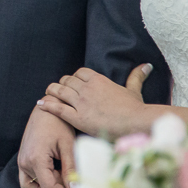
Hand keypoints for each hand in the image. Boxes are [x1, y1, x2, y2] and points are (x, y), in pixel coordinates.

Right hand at [18, 107, 74, 187]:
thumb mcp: (68, 146)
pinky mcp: (22, 160)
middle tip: (70, 170)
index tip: (76, 185)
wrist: (45, 108)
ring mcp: (21, 162)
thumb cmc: (58, 124)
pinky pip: (28, 179)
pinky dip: (39, 179)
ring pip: (36, 185)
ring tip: (60, 167)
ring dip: (49, 181)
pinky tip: (51, 169)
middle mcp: (25, 163)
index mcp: (36, 159)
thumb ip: (70, 169)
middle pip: (44, 187)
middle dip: (59, 184)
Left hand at [36, 65, 151, 139]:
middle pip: (67, 81)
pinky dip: (48, 105)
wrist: (136, 122)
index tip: (72, 82)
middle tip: (57, 88)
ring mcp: (81, 103)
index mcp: (99, 80)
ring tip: (46, 93)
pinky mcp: (78, 118)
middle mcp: (87, 88)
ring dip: (52, 91)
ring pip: (60, 92)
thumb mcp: (133, 89)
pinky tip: (41, 104)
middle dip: (62, 84)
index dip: (74, 77)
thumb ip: (136, 76)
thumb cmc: (136, 108)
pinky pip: (58, 108)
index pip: (80, 73)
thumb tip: (146, 65)